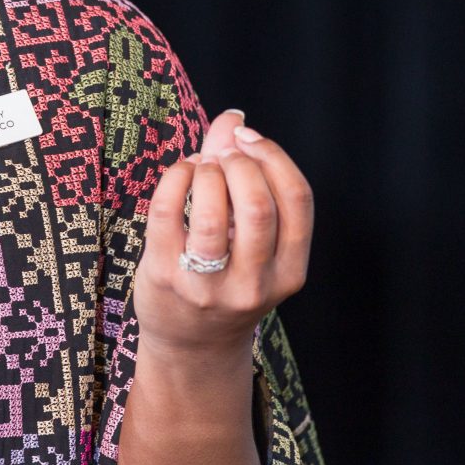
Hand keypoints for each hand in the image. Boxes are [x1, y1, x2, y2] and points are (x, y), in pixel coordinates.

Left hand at [133, 109, 313, 360]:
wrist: (192, 348)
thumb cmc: (227, 280)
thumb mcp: (252, 241)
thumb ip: (247, 176)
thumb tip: (234, 117)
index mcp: (290, 271)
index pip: (298, 200)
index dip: (274, 156)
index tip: (248, 138)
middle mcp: (255, 282)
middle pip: (258, 204)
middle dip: (238, 162)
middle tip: (222, 154)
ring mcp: (209, 285)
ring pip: (214, 211)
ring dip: (205, 172)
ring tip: (200, 167)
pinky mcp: (166, 278)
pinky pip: (168, 213)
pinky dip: (174, 178)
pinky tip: (179, 174)